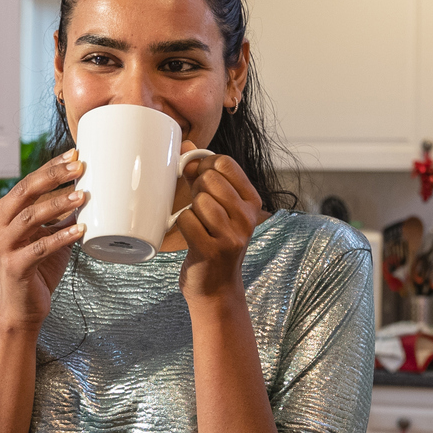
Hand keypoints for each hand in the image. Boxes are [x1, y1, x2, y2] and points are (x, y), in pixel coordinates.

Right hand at [0, 149, 87, 328]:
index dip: (51, 167)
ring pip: (31, 217)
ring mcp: (3, 246)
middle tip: (80, 167)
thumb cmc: (37, 268)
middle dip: (54, 177)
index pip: (28, 182)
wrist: (22, 307)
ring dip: (59, 204)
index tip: (75, 155)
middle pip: (25, 192)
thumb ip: (60, 215)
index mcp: (4, 214)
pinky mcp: (15, 266)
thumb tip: (86, 190)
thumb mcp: (49, 235)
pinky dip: (62, 236)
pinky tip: (81, 228)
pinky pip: (40, 247)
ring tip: (83, 196)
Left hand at [174, 144, 260, 304]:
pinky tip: (190, 236)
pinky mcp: (212, 250)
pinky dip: (180, 225)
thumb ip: (203, 173)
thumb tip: (185, 145)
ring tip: (197, 223)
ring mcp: (232, 235)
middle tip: (198, 207)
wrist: (216, 287)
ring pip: (199, 200)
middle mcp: (247, 217)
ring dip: (190, 209)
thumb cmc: (213, 239)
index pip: (225, 163)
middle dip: (196, 188)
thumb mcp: (217, 206)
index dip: (204, 165)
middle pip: (210, 179)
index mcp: (252, 201)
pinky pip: (186, 220)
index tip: (199, 179)